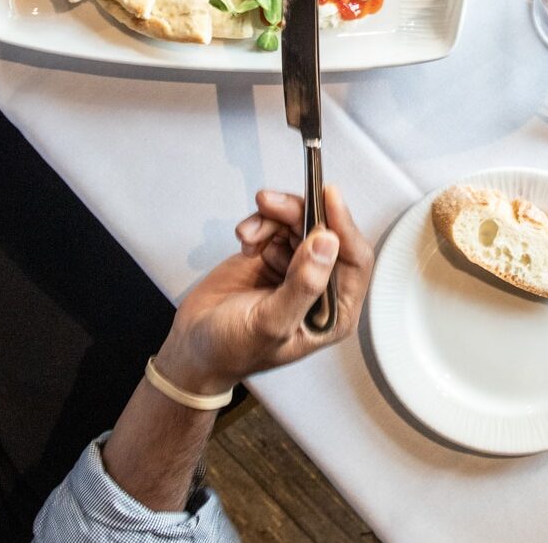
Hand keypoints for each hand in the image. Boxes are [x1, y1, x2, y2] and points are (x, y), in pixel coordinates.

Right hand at [152, 187, 370, 395]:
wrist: (192, 345)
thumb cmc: (232, 349)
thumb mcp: (269, 323)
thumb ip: (303, 285)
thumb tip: (328, 245)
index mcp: (334, 312)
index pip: (355, 260)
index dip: (344, 225)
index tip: (327, 197)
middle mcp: (322, 287)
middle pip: (326, 233)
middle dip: (299, 214)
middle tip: (270, 204)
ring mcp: (298, 269)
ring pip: (301, 224)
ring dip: (275, 218)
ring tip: (249, 233)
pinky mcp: (274, 256)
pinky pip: (278, 225)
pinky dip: (260, 225)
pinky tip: (245, 242)